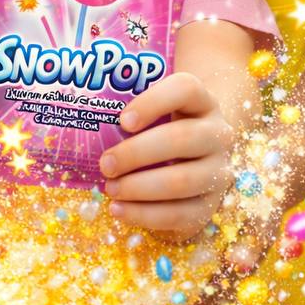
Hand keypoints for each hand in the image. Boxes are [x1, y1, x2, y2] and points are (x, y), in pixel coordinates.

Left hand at [99, 72, 233, 239]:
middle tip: (105, 164)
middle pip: (181, 138)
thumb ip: (130, 116)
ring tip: (110, 189)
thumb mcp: (155, 115)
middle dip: (136, 153)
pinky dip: (144, 214)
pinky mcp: (210, 205)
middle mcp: (217, 134)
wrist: (198, 159)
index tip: (122, 120)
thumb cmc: (164, 130)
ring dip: (139, 187)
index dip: (154, 102)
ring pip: (182, 180)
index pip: (185, 89)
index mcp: (202, 102)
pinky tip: (119, 210)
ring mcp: (218, 171)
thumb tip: (86, 128)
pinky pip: (179, 214)